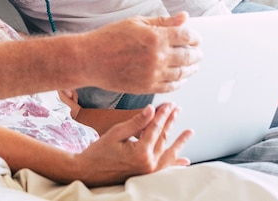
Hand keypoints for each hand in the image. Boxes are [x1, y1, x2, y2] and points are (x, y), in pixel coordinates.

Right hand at [71, 103, 192, 185]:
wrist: (88, 172)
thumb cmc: (98, 152)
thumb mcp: (115, 133)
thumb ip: (135, 123)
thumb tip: (151, 110)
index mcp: (141, 151)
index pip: (156, 128)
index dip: (163, 114)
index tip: (169, 104)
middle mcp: (148, 163)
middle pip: (163, 138)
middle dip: (170, 122)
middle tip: (176, 109)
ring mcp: (148, 171)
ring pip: (167, 152)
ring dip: (178, 141)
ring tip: (190, 132)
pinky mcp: (145, 174)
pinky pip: (165, 168)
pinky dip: (175, 163)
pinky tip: (184, 160)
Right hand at [82, 12, 201, 94]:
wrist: (90, 60)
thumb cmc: (109, 38)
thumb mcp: (136, 23)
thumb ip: (162, 21)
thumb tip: (184, 18)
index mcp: (156, 37)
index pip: (187, 36)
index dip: (195, 37)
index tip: (196, 38)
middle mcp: (157, 56)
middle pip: (188, 56)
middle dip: (196, 54)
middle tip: (198, 53)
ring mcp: (153, 74)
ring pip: (181, 73)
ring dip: (191, 69)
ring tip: (193, 66)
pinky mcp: (146, 87)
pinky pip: (170, 87)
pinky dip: (179, 83)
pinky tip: (181, 79)